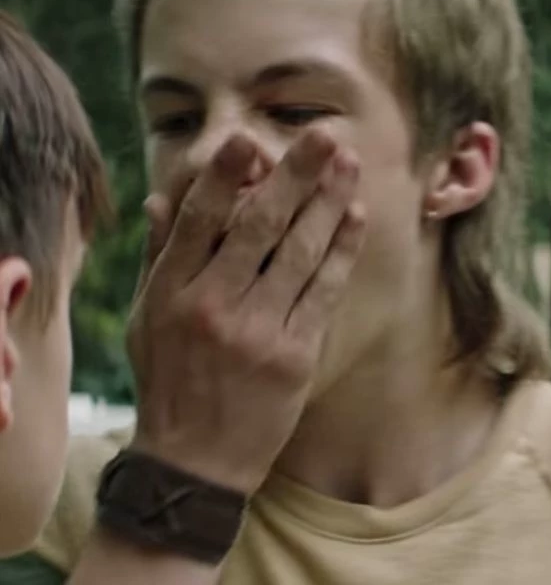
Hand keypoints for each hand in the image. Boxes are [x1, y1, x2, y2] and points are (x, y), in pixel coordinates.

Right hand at [127, 130, 363, 494]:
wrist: (195, 462)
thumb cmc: (169, 381)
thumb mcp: (148, 320)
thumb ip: (160, 256)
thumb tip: (160, 197)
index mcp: (172, 293)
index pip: (199, 220)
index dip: (222, 175)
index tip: (247, 137)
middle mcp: (214, 306)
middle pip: (259, 226)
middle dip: (295, 175)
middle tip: (324, 136)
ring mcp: (258, 332)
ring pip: (299, 252)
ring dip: (328, 203)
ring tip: (349, 164)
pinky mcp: (294, 355)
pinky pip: (324, 291)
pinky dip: (341, 251)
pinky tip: (354, 218)